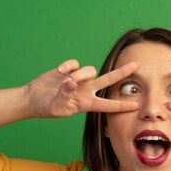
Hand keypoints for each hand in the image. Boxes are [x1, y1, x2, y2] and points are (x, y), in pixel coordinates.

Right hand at [24, 60, 139, 117]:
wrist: (33, 98)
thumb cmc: (45, 107)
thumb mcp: (56, 107)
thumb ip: (64, 96)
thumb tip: (71, 83)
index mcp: (87, 104)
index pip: (108, 105)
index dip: (121, 105)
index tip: (136, 106)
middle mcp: (86, 91)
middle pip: (108, 80)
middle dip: (122, 73)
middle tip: (136, 65)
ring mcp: (79, 79)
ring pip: (90, 70)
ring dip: (80, 73)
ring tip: (65, 80)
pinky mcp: (69, 70)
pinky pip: (75, 63)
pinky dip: (68, 66)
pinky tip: (59, 71)